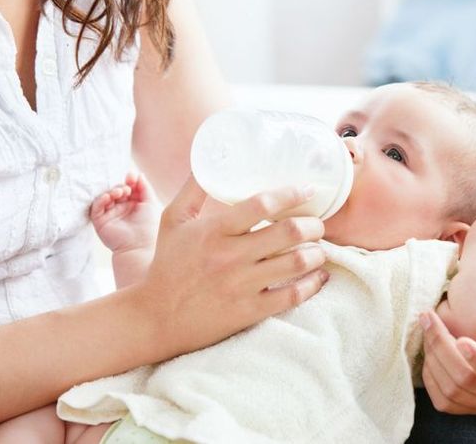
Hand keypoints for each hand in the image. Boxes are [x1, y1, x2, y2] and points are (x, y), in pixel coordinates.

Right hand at [90, 173, 158, 253]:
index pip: (128, 188)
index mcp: (133, 205)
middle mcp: (120, 209)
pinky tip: (109, 197)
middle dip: (121, 186)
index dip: (129, 181)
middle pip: (116, 191)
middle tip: (127, 188)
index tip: (131, 176)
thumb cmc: (148, 226)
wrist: (139, 245)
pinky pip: (96, 207)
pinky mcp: (100, 222)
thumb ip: (144, 187)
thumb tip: (137, 174)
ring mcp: (110, 215)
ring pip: (105, 197)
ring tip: (121, 192)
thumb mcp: (150, 202)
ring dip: (112, 191)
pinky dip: (101, 199)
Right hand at [139, 175, 328, 356]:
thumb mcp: (173, 220)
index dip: (291, 195)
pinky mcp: (249, 312)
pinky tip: (318, 275)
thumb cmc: (168, 264)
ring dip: (316, 253)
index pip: (261, 205)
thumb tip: (208, 158)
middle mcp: (230, 256)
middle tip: (317, 224)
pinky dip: (312, 284)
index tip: (307, 190)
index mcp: (214, 230)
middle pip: (288, 233)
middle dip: (312, 225)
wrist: (156, 317)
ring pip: (296, 263)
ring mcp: (241, 285)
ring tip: (319, 248)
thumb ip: (193, 189)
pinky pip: (292, 296)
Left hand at [420, 307, 475, 415]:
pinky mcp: (469, 409)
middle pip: (469, 383)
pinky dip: (430, 372)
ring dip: (432, 356)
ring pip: (451, 392)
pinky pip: (442, 399)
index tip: (461, 339)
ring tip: (427, 325)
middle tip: (429, 317)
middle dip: (443, 347)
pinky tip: (428, 347)